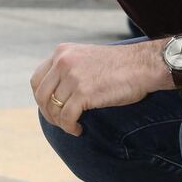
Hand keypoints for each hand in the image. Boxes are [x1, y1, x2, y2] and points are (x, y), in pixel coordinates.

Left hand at [31, 41, 171, 136]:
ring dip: (60, 122)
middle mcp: (63, 62)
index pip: (37, 79)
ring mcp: (72, 77)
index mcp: (63, 52)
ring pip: (53, 108)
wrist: (144, 66)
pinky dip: (70, 127)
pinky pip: (66, 117)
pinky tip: (78, 129)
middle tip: (60, 122)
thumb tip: (58, 92)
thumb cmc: (122, 65)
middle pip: (41, 95)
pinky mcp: (83, 93)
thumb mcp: (88, 58)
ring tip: (72, 126)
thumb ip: (71, 69)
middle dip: (48, 113)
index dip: (41, 97)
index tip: (51, 107)